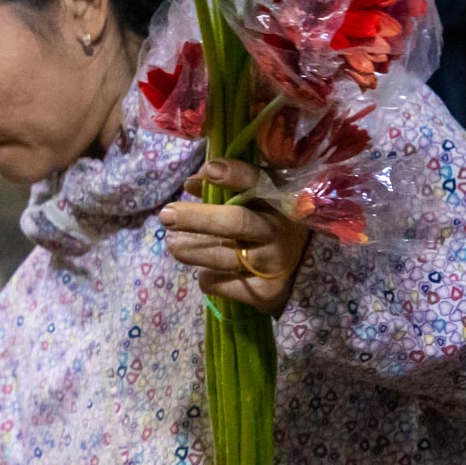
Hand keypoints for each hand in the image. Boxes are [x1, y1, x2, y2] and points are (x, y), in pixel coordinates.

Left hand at [158, 158, 308, 316]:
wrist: (299, 275)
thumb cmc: (267, 227)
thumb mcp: (256, 204)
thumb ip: (225, 190)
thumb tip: (190, 183)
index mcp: (281, 203)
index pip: (260, 184)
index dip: (236, 175)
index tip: (210, 170)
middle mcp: (280, 232)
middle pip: (236, 222)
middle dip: (196, 218)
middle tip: (166, 215)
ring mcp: (273, 264)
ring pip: (219, 256)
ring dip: (189, 250)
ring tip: (174, 244)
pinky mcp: (263, 293)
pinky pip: (217, 282)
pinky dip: (206, 276)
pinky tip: (209, 270)